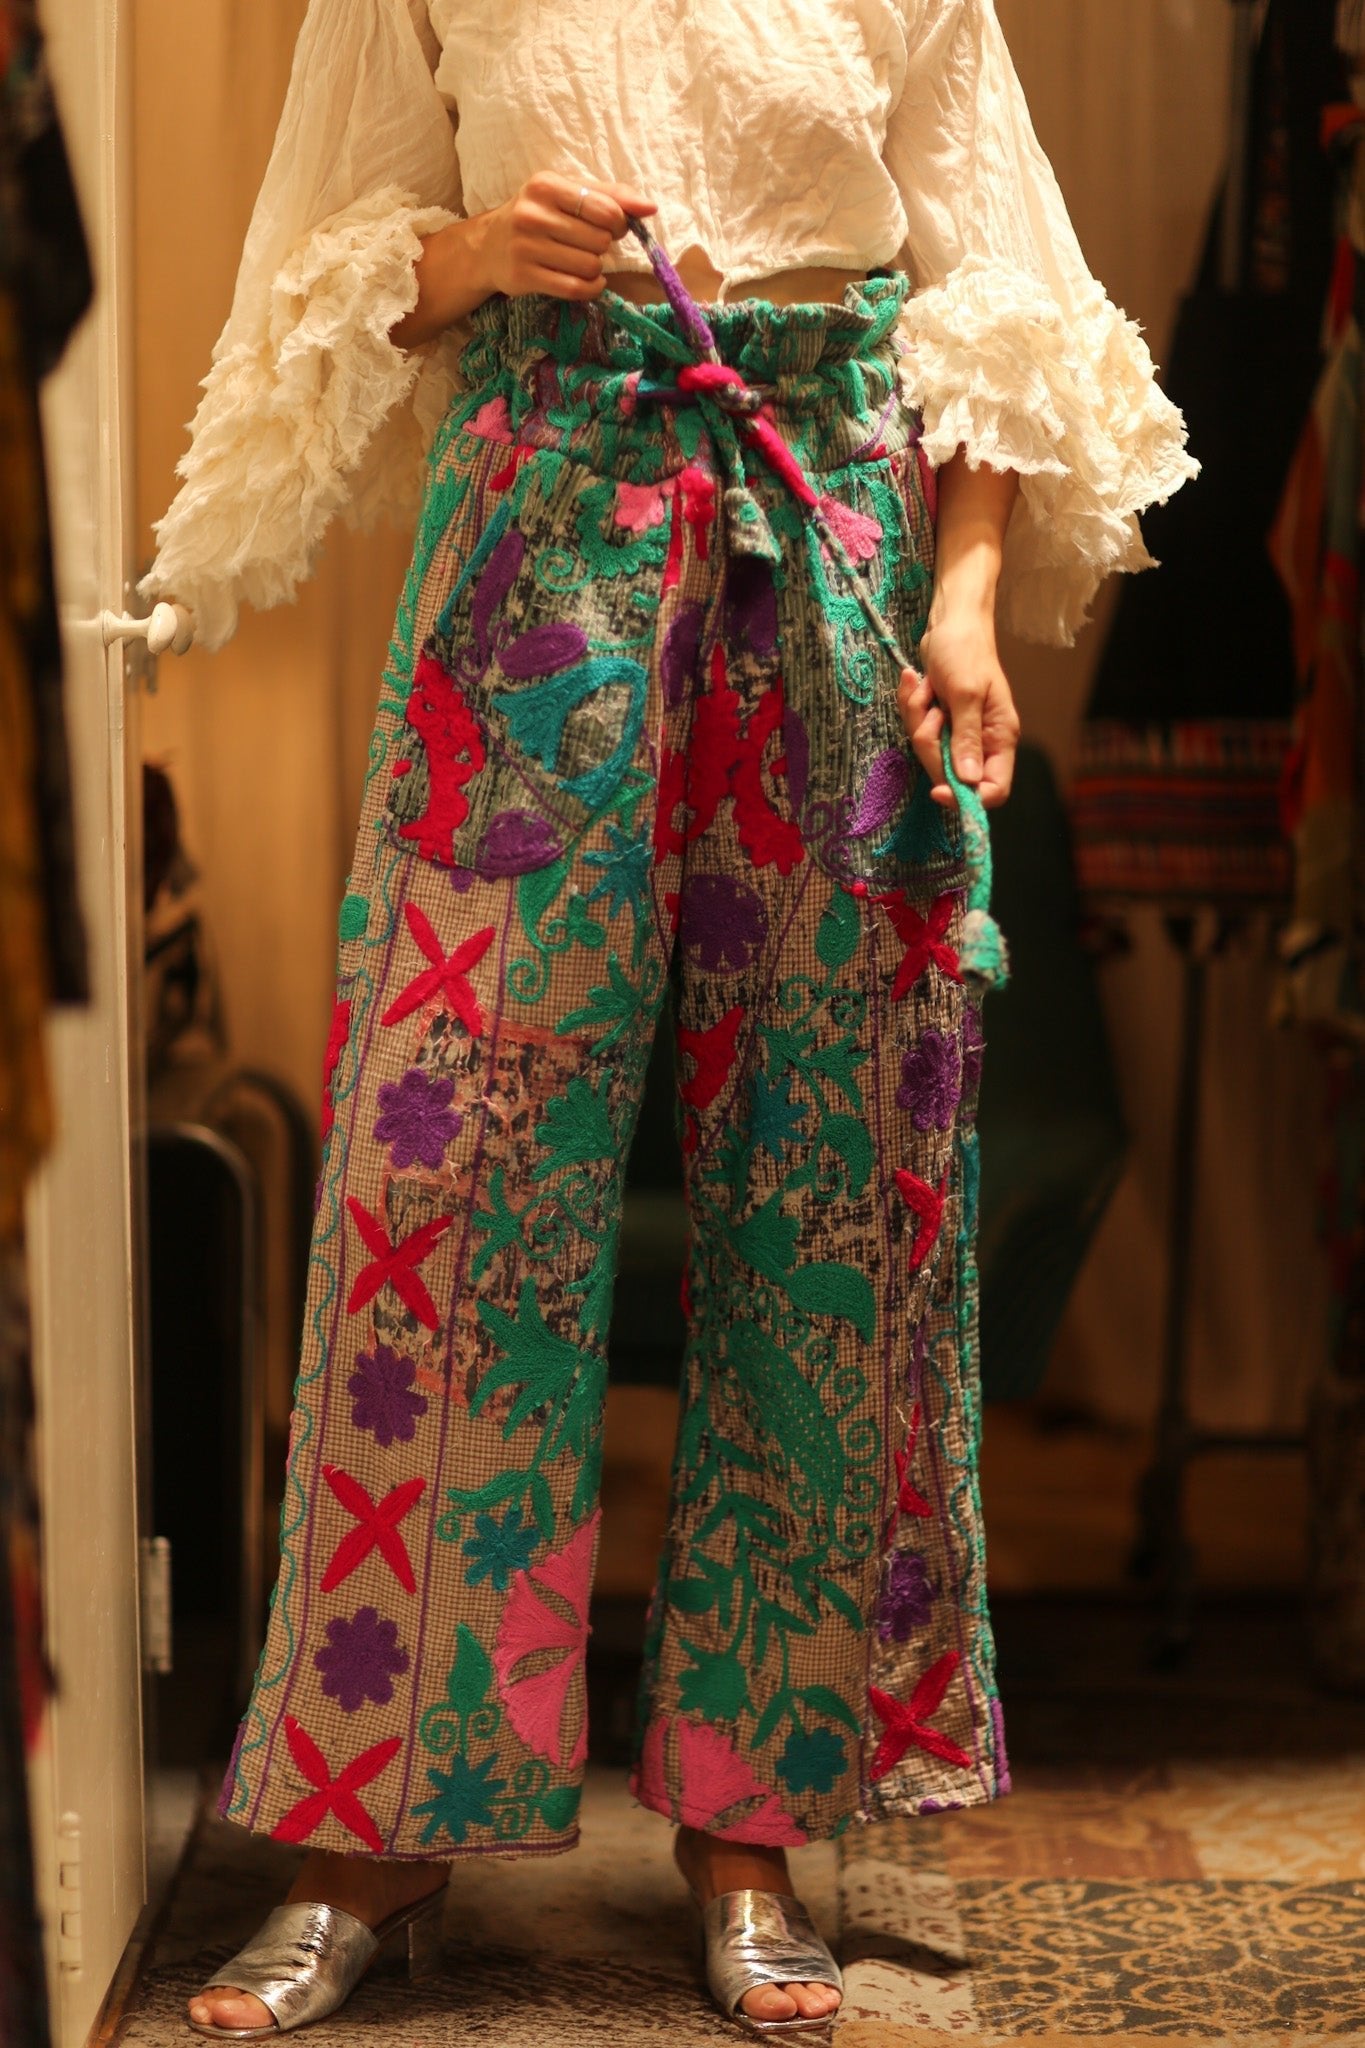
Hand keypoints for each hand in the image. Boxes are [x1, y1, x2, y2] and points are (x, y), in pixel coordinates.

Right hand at [483, 172, 657, 301]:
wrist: (488, 246)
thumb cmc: (538, 216)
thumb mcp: (567, 194)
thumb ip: (610, 196)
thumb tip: (650, 207)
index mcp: (546, 186)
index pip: (606, 210)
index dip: (619, 223)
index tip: (612, 227)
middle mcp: (533, 214)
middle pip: (600, 240)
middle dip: (604, 246)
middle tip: (590, 245)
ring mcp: (526, 247)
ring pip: (589, 266)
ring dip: (596, 269)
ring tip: (583, 262)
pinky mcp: (524, 276)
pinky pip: (575, 288)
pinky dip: (591, 288)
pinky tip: (589, 282)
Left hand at [896, 610, 1019, 810]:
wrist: (950, 622)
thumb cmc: (965, 650)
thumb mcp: (965, 694)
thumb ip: (966, 738)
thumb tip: (968, 781)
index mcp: (1000, 737)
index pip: (993, 788)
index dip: (967, 797)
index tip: (939, 790)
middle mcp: (981, 741)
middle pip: (950, 774)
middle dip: (931, 745)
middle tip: (932, 714)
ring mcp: (957, 732)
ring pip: (928, 752)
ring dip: (917, 719)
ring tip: (926, 690)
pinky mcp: (938, 721)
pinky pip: (916, 730)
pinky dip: (911, 707)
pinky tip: (917, 684)